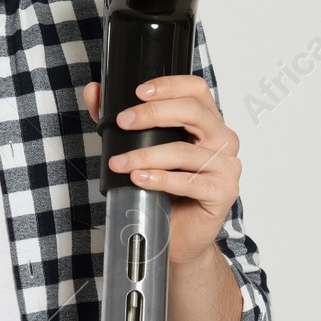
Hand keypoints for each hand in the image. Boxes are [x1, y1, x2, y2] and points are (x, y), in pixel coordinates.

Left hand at [82, 76, 241, 270]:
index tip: (138, 92)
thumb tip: (94, 92)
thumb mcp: (140, 149)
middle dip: (152, 114)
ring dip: (146, 155)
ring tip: (120, 162)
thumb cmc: (164, 190)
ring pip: (183, 150)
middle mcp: (223, 139)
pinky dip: (160, 179)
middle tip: (123, 122)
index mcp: (208, 123)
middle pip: (192, 112)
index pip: (196, 89)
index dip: (169, 85)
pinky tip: (140, 179)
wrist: (178, 235)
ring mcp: (226, 166)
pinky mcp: (222, 192)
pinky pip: (189, 181)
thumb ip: (120, 120)